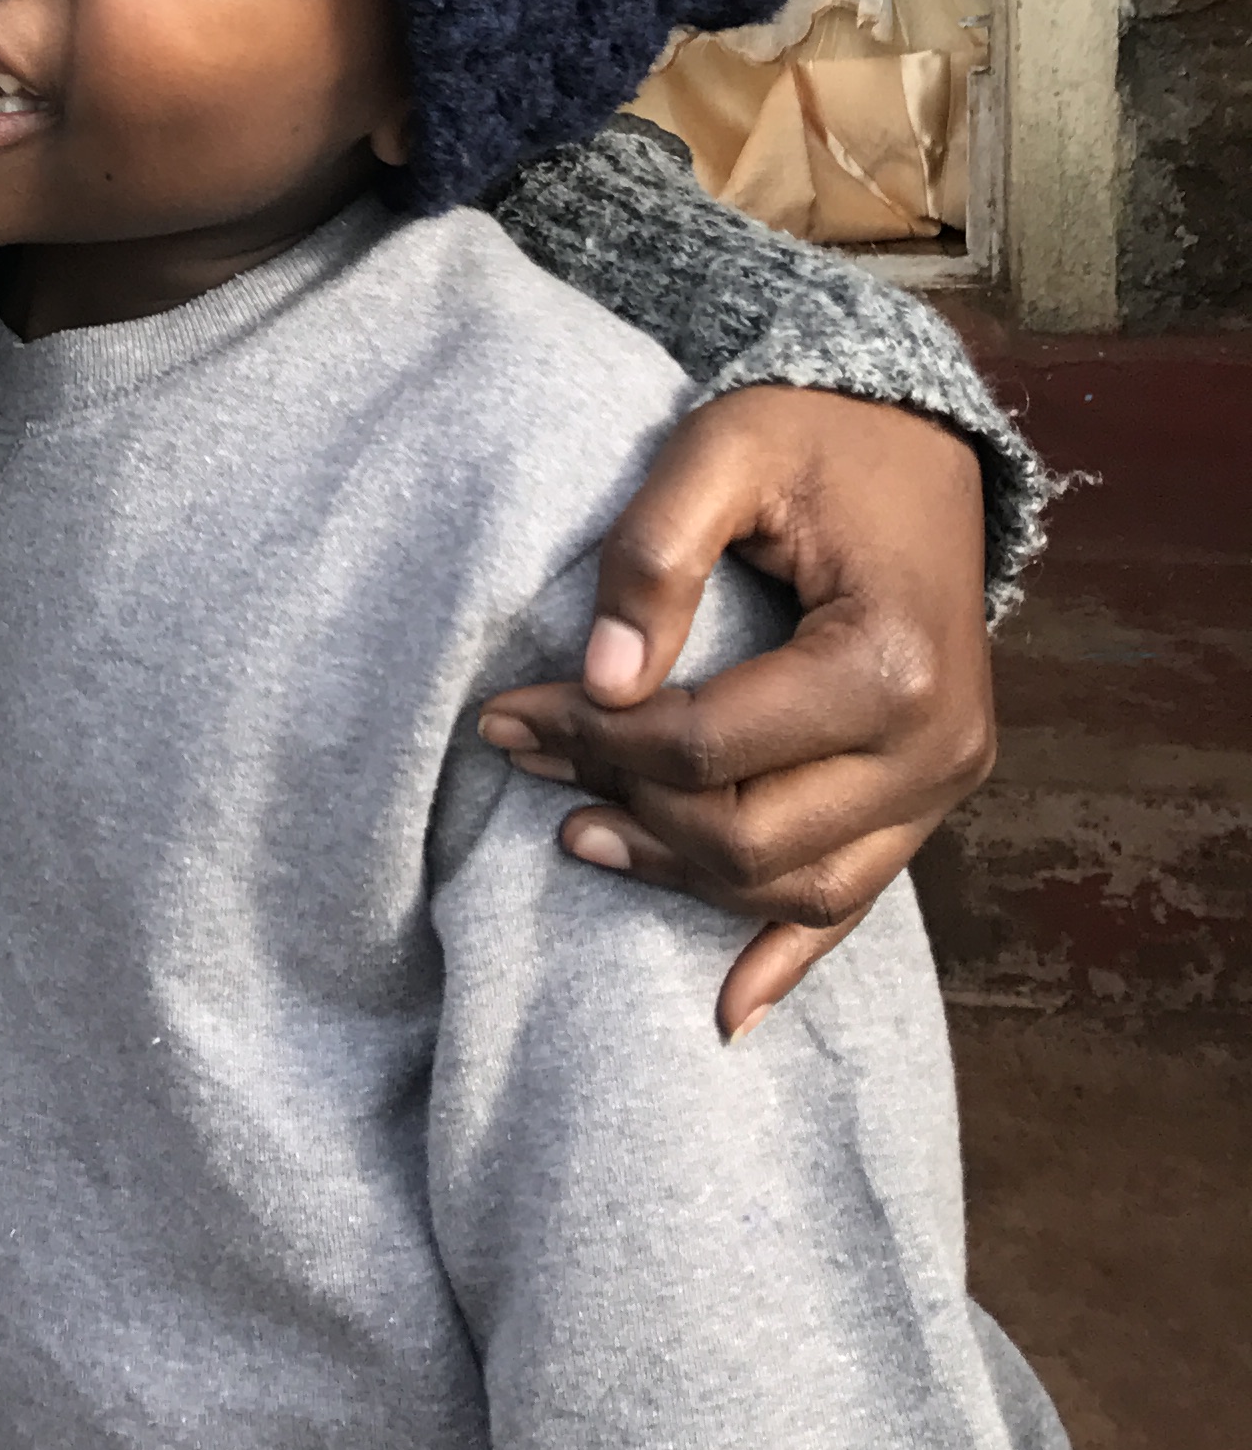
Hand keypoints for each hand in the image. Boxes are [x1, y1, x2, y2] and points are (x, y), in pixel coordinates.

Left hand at [476, 386, 996, 1042]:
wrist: (917, 436)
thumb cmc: (814, 434)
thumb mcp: (722, 448)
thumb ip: (654, 553)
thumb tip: (598, 676)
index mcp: (891, 661)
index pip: (707, 745)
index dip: (591, 739)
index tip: (505, 713)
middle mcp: (937, 744)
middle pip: (749, 834)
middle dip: (622, 805)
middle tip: (523, 759)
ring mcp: (945, 782)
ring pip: (797, 886)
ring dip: (681, 875)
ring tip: (576, 835)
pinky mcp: (930, 795)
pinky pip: (859, 898)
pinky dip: (789, 957)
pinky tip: (725, 1015)